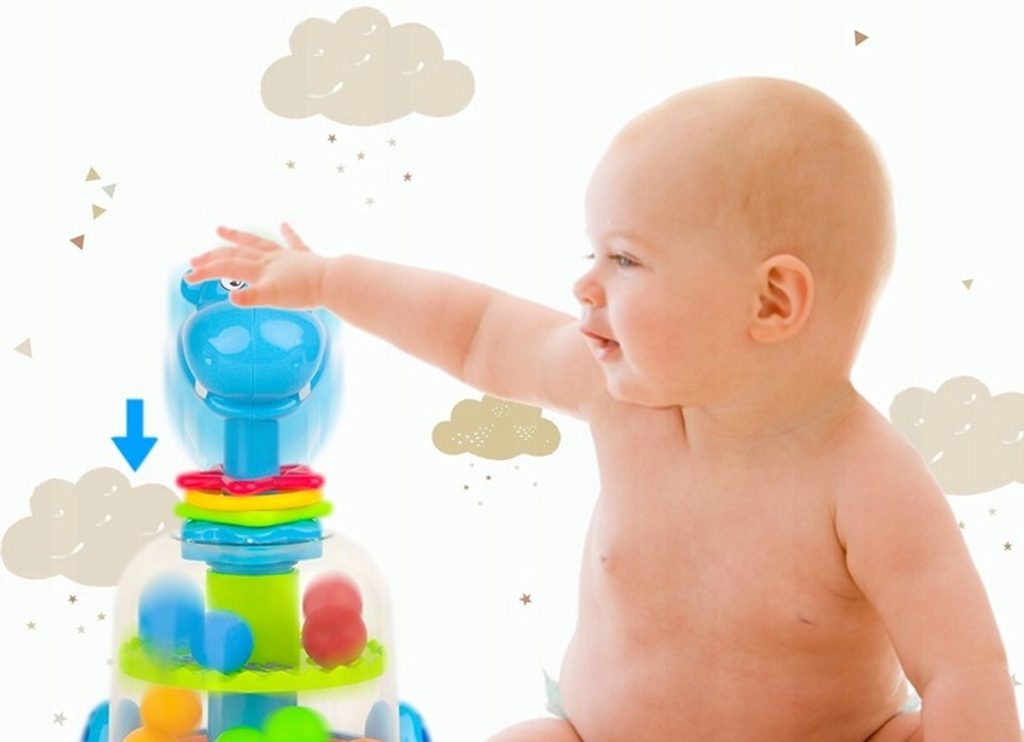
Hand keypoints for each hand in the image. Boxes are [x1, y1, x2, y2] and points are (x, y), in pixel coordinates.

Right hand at [186, 223, 327, 308]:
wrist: (332, 282)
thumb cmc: (303, 291)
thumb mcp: (273, 298)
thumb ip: (251, 297)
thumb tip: (231, 297)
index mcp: (260, 268)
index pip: (226, 268)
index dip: (205, 273)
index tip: (187, 278)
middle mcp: (269, 258)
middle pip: (235, 254)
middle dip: (213, 256)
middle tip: (195, 259)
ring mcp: (285, 255)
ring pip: (256, 243)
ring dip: (238, 237)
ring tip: (221, 229)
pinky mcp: (303, 256)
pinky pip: (293, 242)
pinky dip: (288, 233)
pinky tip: (284, 224)